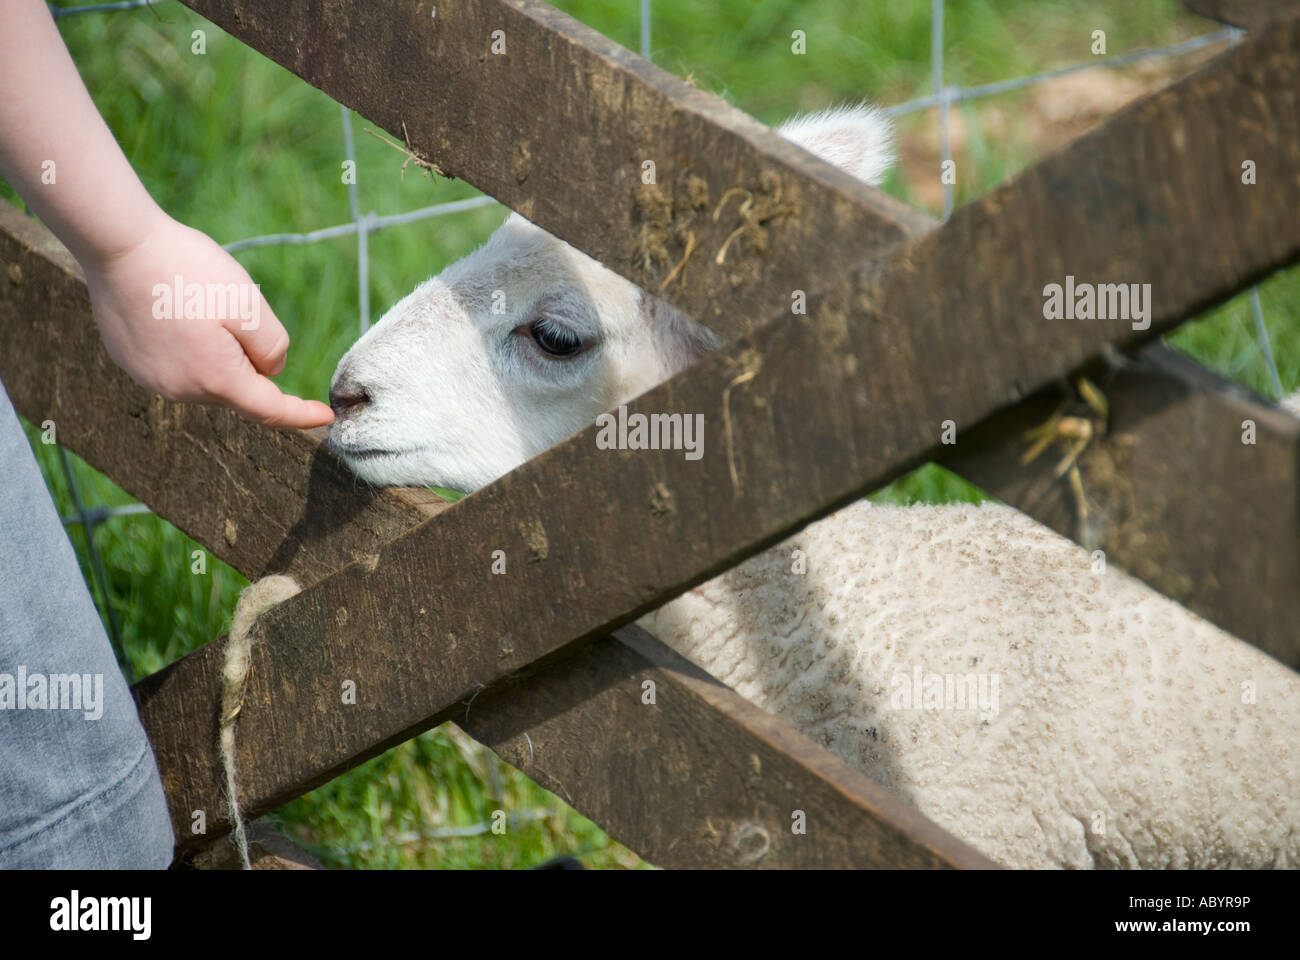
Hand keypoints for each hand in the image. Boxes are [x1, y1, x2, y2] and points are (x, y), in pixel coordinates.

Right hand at [83, 212, 333, 428]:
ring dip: (216, 351)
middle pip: (236, 387)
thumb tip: (267, 371)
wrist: (118, 244)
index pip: (270, 410)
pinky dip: (188, 345)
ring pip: (205, 375)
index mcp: (216, 380)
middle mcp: (181, 390)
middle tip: (230, 307)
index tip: (325, 416)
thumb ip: (272, 348)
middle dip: (248, 359)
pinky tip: (175, 309)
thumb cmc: (188, 271)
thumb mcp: (250, 306)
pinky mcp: (131, 361)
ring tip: (197, 302)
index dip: (301, 415)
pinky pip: (175, 363)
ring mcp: (150, 378)